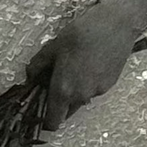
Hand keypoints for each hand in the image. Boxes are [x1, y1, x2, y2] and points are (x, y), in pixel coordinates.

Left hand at [30, 0, 146, 127]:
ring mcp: (98, 91)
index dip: (45, 120)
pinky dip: (88, 83)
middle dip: (59, 103)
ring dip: (75, 92)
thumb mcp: (53, 46)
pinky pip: (93, 90)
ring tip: (74, 68)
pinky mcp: (110, 84)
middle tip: (54, 83)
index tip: (41, 110)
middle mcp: (81, 96)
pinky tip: (89, 64)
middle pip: (66, 112)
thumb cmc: (81, 33)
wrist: (116, 25)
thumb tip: (31, 76)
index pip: (53, 121)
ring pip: (81, 100)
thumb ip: (38, 65)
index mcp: (63, 89)